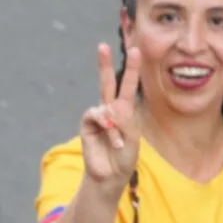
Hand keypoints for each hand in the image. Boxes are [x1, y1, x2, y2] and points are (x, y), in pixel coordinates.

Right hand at [79, 43, 142, 192]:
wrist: (111, 176)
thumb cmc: (125, 158)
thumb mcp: (132, 138)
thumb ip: (124, 121)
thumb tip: (110, 109)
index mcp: (125, 110)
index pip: (128, 85)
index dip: (131, 68)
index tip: (135, 50)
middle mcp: (110, 110)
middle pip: (107, 82)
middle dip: (104, 64)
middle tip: (102, 46)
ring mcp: (98, 117)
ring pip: (101, 100)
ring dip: (113, 120)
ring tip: (117, 138)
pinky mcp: (87, 125)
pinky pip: (95, 115)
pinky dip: (104, 123)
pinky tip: (109, 134)